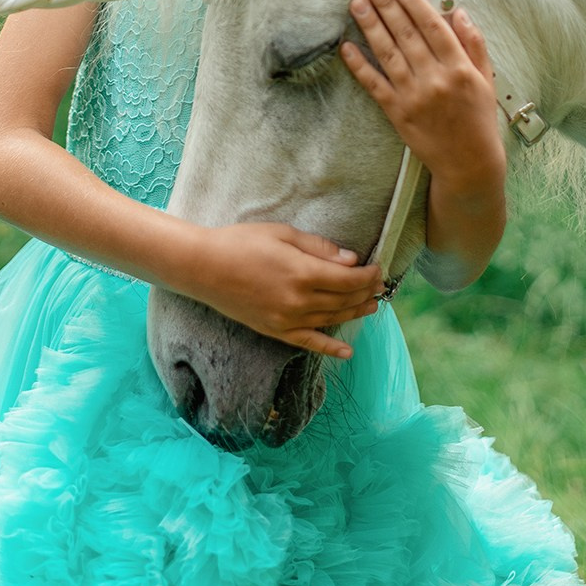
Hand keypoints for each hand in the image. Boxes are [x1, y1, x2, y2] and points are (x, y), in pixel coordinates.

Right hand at [185, 223, 384, 359]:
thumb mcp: (283, 234)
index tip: (378, 268)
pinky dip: (329, 347)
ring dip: (355, 313)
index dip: (368, 275)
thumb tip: (350, 260)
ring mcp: (288, 319)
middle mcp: (299, 300)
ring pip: (332, 319)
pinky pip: (309, 342)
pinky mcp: (276, 330)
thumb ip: (319, 248)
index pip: (348, 279)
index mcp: (303, 272)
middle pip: (344, 300)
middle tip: (379, 285)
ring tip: (372, 306)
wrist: (205, 267)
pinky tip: (346, 351)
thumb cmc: (242, 242)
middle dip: (365, 292)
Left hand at [340, 0, 505, 283]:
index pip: (433, 27)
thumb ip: (474, 44)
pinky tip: (346, 46)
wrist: (469, 164)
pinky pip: (374, 85)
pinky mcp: (396, 113)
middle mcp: (435, 79)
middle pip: (406, 34)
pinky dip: (359, 65)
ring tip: (357, 3)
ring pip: (387, 53)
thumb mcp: (486, 79)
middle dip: (387, 5)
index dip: (415, 3)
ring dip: (370, 26)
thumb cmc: (478, 119)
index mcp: (459, 68)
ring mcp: (413, 96)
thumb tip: (459, 12)